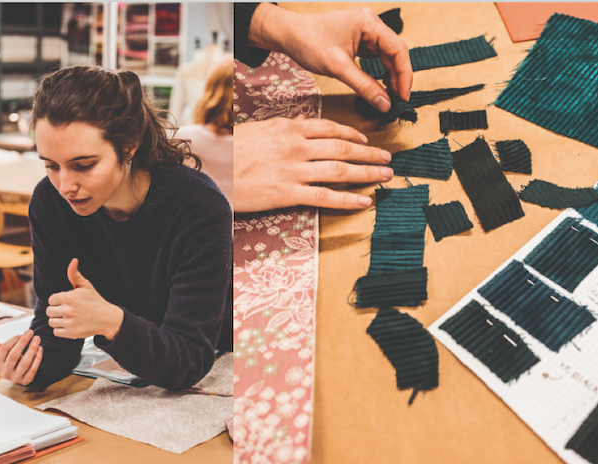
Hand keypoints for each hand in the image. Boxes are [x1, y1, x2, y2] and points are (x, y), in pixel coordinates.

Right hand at [0, 328, 42, 384]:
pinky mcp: (26, 381)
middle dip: (23, 342)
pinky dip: (38, 358)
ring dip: (32, 349)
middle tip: (31, 332)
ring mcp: (15, 378)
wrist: (16, 373)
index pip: (4, 349)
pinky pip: (34, 368)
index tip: (21, 334)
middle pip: (14, 355)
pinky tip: (40, 348)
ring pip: (25, 362)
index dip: (13, 339)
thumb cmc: (6, 358)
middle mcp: (4, 373)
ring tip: (37, 338)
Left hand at [46, 258, 123, 339]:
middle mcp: (68, 310)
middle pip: (49, 311)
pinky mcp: (71, 333)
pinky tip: (69, 325)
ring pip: (51, 322)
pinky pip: (56, 332)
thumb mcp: (86, 286)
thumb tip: (73, 260)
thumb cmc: (95, 301)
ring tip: (68, 318)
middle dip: (56, 310)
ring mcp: (69, 322)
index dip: (58, 301)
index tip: (67, 302)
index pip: (51, 300)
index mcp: (69, 297)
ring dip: (58, 320)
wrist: (108, 318)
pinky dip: (61, 330)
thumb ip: (75, 275)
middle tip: (67, 311)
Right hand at [234, 116, 392, 211]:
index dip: (352, 135)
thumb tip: (302, 128)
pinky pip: (324, 197)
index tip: (366, 140)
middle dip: (369, 154)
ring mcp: (293, 170)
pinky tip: (364, 201)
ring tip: (384, 177)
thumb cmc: (230, 151)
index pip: (329, 128)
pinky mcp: (287, 193)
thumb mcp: (258, 131)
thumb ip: (283, 130)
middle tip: (387, 159)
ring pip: (339, 170)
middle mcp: (295, 147)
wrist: (210, 170)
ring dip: (367, 173)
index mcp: (288, 128)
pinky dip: (347, 199)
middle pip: (342, 148)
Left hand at [249, 4, 411, 111]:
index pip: (398, 49)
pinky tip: (380, 86)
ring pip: (387, 56)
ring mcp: (366, 32)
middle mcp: (371, 24)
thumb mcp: (339, 68)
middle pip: (395, 53)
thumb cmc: (309, 42)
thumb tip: (385, 104)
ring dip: (390, 76)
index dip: (405, 74)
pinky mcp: (360, 40)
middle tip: (397, 101)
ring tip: (390, 97)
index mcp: (369, 23)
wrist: (289, 35)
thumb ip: (364, 87)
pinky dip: (380, 72)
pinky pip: (376, 57)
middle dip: (398, 77)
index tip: (404, 96)